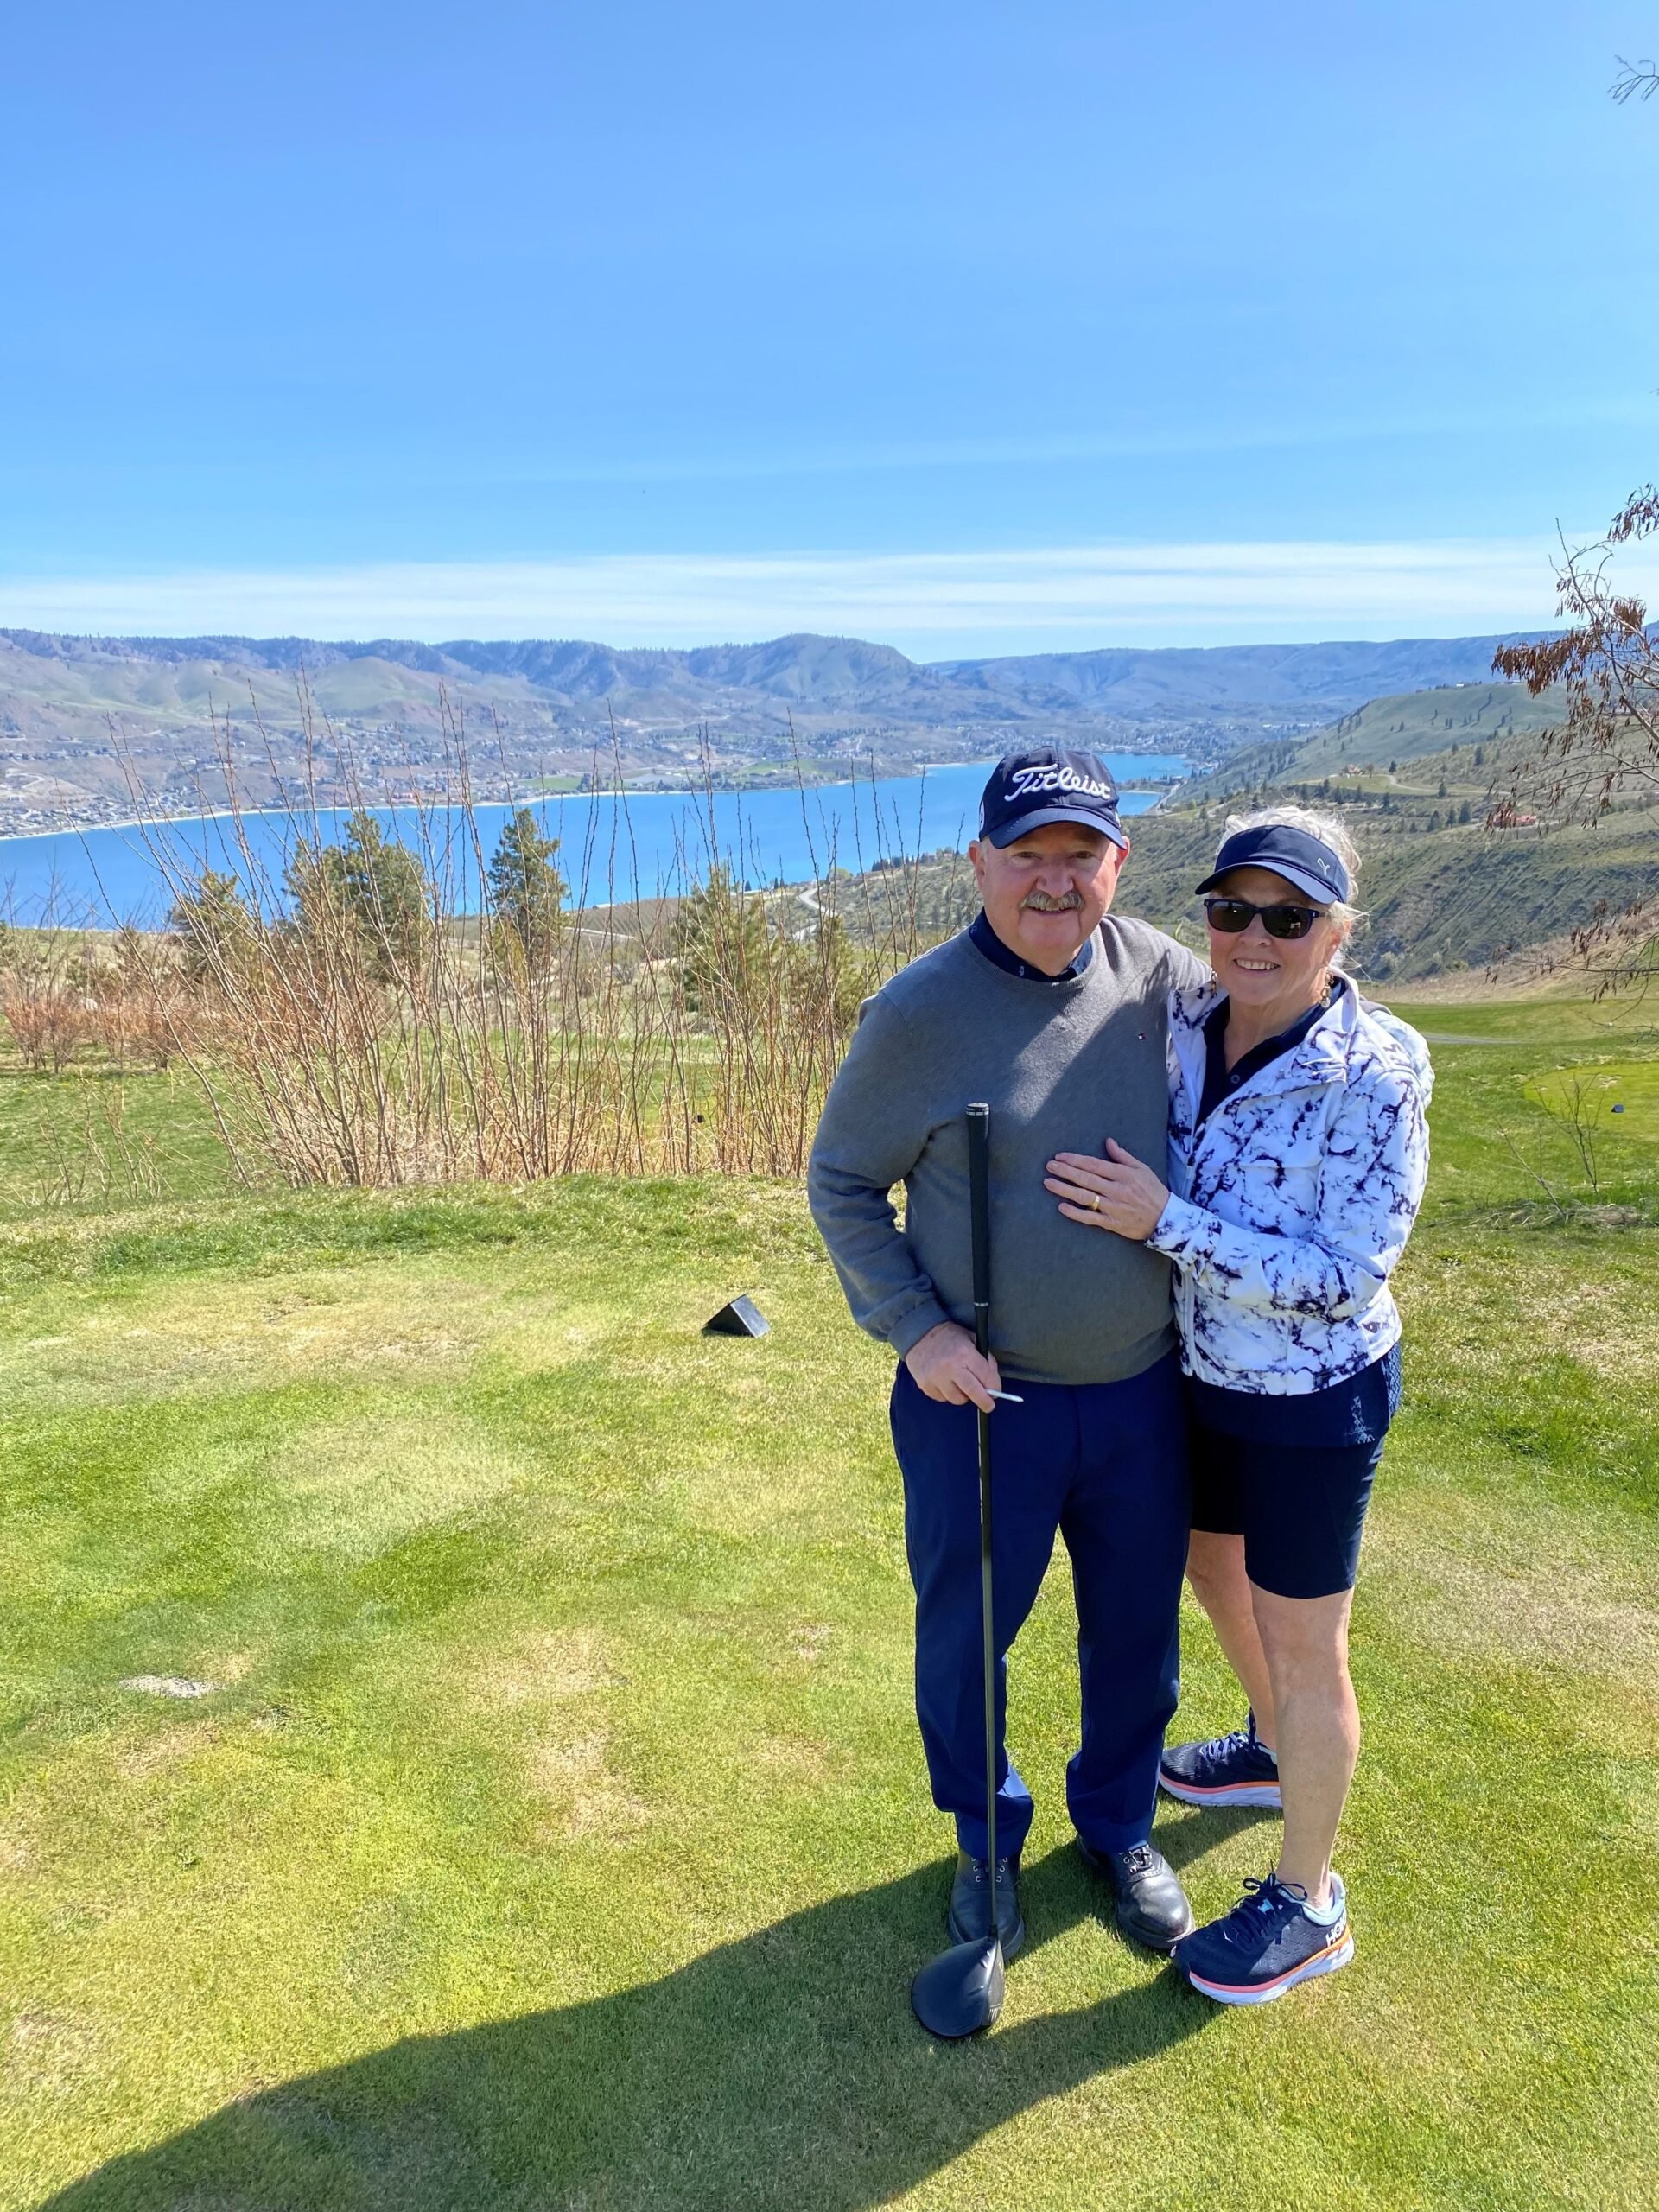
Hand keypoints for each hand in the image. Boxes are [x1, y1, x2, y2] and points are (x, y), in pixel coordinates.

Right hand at [904, 1321, 1003, 1411]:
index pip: (986, 1377)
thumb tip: (992, 1382)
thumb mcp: (972, 1340)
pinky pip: (943, 1398)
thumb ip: (985, 1359)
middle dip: (985, 1402)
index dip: (995, 1388)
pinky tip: (946, 1381)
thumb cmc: (949, 1337)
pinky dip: (947, 1394)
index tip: (996, 1393)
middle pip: (973, 1392)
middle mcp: (950, 1367)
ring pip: (958, 1399)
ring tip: (960, 1383)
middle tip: (988, 1405)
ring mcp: (936, 1378)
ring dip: (963, 1395)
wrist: (920, 1333)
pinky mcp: (925, 1385)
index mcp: (965, 1353)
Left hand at [1044, 1139, 1168, 1242]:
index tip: (1060, 1157)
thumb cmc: (1153, 1191)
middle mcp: (1116, 1190)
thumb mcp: (1142, 1169)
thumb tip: (1108, 1141)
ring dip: (1064, 1189)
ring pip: (1084, 1197)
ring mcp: (1113, 1207)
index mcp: (1123, 1174)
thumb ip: (1122, 1156)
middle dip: (1065, 1171)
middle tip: (1049, 1166)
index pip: (1094, 1164)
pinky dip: (1075, 1213)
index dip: (1075, 1160)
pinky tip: (1061, 1207)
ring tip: (1048, 1183)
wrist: (1167, 1219)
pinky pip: (1090, 1218)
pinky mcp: (1112, 1223)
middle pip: (1085, 1179)